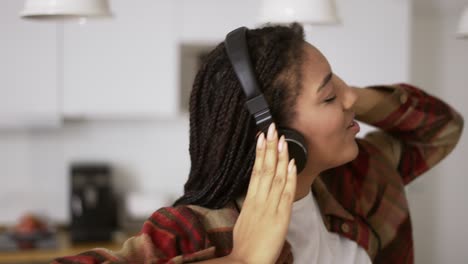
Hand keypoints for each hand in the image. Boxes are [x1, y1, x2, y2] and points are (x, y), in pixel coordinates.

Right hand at [229, 123, 296, 263]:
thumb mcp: (245, 220)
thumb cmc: (245, 244)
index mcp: (250, 200)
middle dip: (269, 147)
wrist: (246, 262)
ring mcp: (270, 207)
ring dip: (279, 156)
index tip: (262, 137)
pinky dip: (288, 177)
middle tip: (271, 128)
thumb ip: (251, 205)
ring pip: (275, 176)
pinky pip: (286, 193)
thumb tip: (256, 193)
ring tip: (281, 139)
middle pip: (264, 168)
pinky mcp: (281, 217)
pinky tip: (291, 164)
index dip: (260, 153)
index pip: (255, 171)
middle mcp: (259, 200)